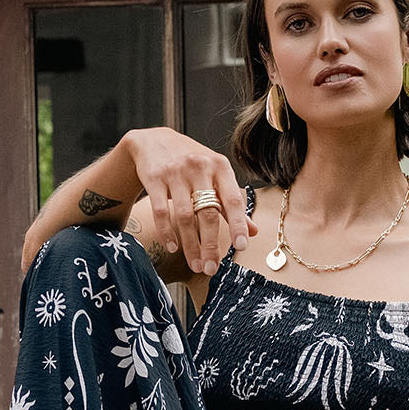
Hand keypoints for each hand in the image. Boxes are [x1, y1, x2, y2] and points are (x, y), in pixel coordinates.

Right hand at [125, 127, 257, 274]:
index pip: (233, 199)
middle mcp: (199, 167)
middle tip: (211, 268)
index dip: (238, 224)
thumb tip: (254, 232)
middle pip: (208, 213)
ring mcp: (175, 172)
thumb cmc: (192, 163)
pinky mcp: (154, 178)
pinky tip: (173, 248)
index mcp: (220, 167)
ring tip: (196, 265)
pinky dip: (167, 232)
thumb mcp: (215, 175)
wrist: (154, 141)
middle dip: (211, 245)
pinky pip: (161, 211)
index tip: (242, 247)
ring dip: (191, 245)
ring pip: (185, 216)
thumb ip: (232, 203)